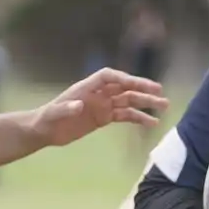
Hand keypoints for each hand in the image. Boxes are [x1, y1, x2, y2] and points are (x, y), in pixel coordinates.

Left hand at [32, 68, 168, 146]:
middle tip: (160, 93)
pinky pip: (126, 116)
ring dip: (146, 103)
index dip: (123, 78)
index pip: (108, 77)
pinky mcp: (105, 117)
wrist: (44, 131)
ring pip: (129, 101)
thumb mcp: (53, 115)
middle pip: (124, 87)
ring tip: (164, 107)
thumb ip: (65, 109)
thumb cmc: (46, 121)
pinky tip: (152, 123)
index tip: (137, 84)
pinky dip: (139, 118)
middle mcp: (98, 94)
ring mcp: (103, 105)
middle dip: (142, 89)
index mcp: (86, 88)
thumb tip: (79, 105)